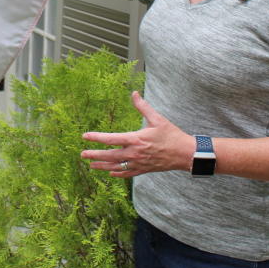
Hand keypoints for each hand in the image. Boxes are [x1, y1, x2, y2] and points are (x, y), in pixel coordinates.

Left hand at [80, 91, 195, 177]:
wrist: (186, 154)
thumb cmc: (171, 135)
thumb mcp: (157, 119)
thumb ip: (143, 106)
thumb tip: (134, 93)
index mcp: (136, 139)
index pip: (111, 138)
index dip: (96, 137)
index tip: (85, 136)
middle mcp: (135, 153)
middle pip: (110, 155)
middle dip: (94, 155)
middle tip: (82, 154)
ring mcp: (139, 163)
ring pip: (116, 167)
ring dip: (102, 166)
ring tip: (91, 165)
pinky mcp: (144, 170)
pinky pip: (127, 174)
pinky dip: (117, 174)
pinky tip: (110, 174)